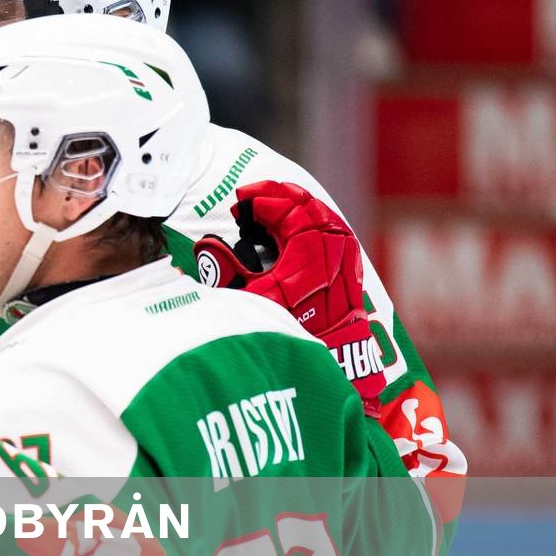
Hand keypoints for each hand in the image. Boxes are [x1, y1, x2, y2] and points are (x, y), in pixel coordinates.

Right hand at [192, 180, 385, 416]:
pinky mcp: (350, 271)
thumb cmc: (287, 330)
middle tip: (255, 196)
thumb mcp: (250, 300)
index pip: (289, 211)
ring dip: (301, 208)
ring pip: (326, 218)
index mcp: (309, 253)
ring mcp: (345, 259)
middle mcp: (332, 251)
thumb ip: (226, 269)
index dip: (264, 201)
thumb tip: (205, 246)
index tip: (241, 203)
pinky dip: (317, 224)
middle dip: (281, 196)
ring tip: (276, 207)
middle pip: (311, 207)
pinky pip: (336, 233)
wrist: (329, 359)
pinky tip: (300, 230)